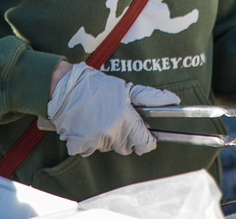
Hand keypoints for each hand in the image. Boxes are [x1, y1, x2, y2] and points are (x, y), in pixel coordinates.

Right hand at [37, 62, 179, 156]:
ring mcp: (96, 141)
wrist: (63, 89)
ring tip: (99, 116)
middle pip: (127, 146)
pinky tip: (87, 123)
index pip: (145, 142)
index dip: (147, 139)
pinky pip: (92, 148)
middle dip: (125, 135)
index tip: (148, 137)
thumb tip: (173, 100)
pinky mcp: (81, 146)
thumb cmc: (95, 86)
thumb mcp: (123, 88)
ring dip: (108, 136)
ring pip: (110, 146)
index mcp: (124, 117)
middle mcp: (112, 132)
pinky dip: (91, 139)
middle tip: (116, 117)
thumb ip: (147, 98)